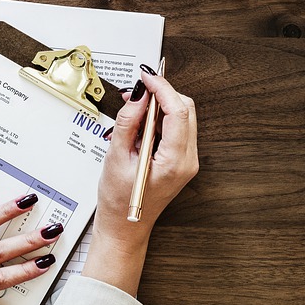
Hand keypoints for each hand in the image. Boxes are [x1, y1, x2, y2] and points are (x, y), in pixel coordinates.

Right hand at [81, 70, 198, 295]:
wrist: (124, 228)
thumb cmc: (118, 202)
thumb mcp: (116, 158)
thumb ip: (128, 123)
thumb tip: (139, 95)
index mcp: (174, 162)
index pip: (178, 111)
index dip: (162, 88)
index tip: (146, 76)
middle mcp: (188, 160)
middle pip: (185, 110)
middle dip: (162, 94)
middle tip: (137, 91)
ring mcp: (188, 160)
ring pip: (183, 116)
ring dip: (160, 106)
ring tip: (134, 109)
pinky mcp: (182, 159)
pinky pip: (176, 128)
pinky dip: (160, 118)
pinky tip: (141, 123)